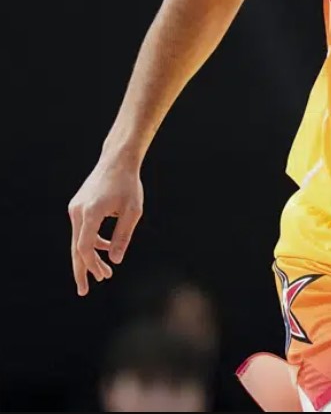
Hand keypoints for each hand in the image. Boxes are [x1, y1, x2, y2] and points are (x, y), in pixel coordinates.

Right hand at [67, 160, 143, 295]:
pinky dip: (92, 242)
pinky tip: (106, 250)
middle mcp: (78, 211)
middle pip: (77, 247)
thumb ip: (123, 236)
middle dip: (82, 270)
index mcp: (91, 212)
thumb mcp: (133, 211)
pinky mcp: (78, 207)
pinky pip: (83, 230)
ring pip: (79, 240)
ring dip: (90, 257)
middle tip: (84, 291)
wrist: (118, 161)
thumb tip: (115, 261)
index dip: (91, 264)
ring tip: (104, 274)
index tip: (100, 277)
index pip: (84, 246)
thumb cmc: (129, 185)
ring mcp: (76, 208)